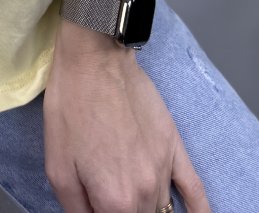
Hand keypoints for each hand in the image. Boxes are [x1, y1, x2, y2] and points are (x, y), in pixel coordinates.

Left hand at [43, 35, 209, 212]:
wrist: (95, 61)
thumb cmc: (71, 108)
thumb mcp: (58, 169)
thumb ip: (77, 210)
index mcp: (116, 201)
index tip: (94, 203)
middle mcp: (146, 192)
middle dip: (123, 210)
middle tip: (106, 189)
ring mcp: (164, 170)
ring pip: (162, 210)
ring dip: (146, 209)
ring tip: (128, 193)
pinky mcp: (174, 148)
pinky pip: (195, 190)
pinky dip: (200, 211)